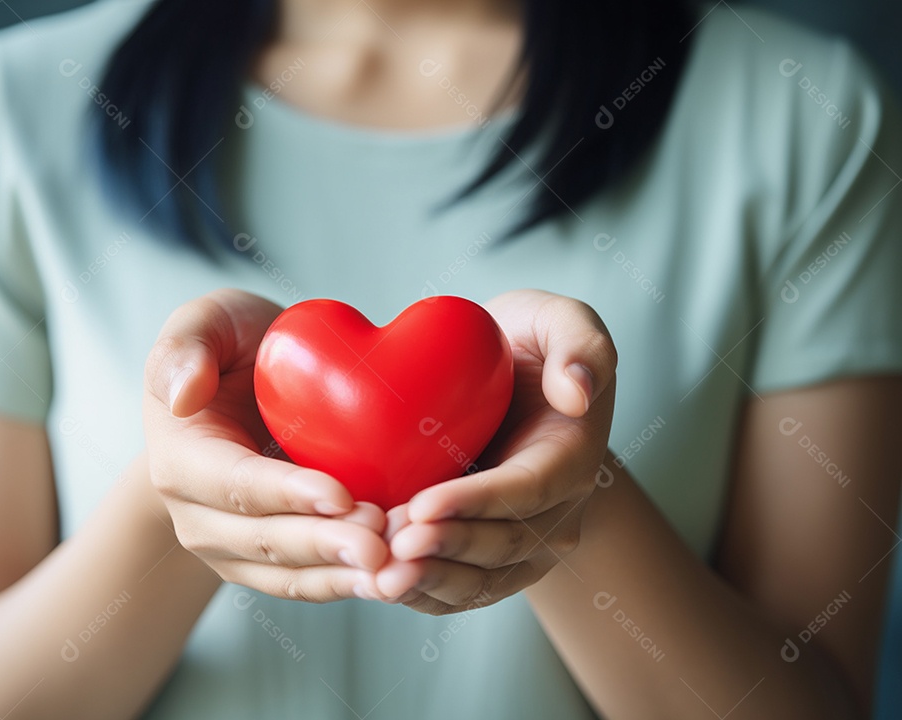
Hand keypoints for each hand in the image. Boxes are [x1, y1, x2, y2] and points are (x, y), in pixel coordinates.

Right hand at [143, 289, 388, 601]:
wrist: (241, 394)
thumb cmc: (232, 349)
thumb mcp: (207, 321)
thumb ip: (188, 344)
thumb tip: (184, 395)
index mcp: (181, 460)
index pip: (235, 484)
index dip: (286, 494)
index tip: (340, 495)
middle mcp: (198, 517)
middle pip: (265, 541)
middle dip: (325, 546)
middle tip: (382, 545)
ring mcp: (232, 548)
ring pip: (289, 575)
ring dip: (343, 576)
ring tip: (397, 570)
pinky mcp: (269, 564)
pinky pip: (309, 583)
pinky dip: (351, 583)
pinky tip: (396, 580)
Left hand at [375, 290, 617, 614]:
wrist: (507, 380)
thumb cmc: (526, 344)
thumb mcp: (558, 320)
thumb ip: (579, 343)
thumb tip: (577, 392)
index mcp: (569, 457)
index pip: (527, 490)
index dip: (477, 502)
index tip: (423, 504)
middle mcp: (554, 512)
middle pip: (504, 544)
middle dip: (447, 548)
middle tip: (392, 544)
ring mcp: (522, 543)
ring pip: (481, 580)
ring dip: (431, 582)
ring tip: (381, 577)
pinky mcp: (486, 559)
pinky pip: (458, 589)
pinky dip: (421, 593)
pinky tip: (378, 584)